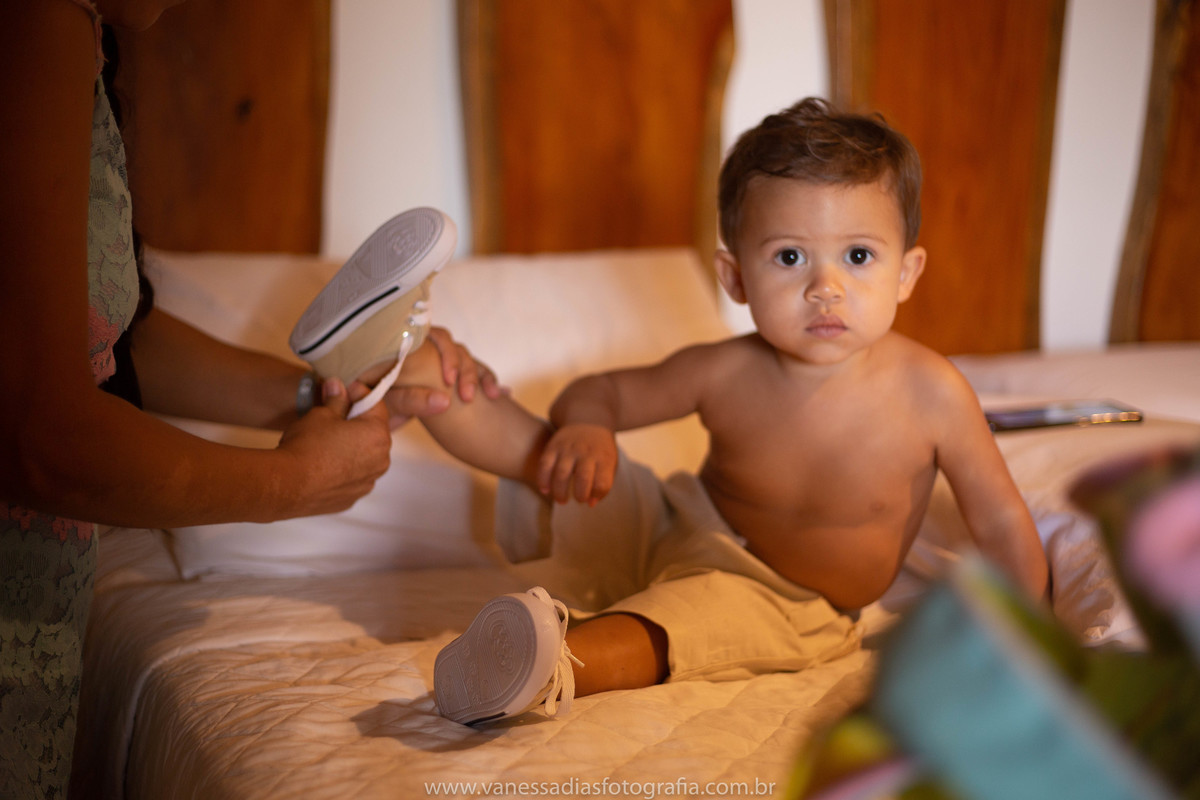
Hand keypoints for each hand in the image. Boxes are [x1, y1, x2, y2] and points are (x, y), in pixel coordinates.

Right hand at [274, 378, 391, 516]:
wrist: (287, 485)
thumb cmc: (307, 445)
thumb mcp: (321, 414)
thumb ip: (336, 400)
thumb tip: (338, 385)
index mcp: (378, 434)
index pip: (376, 404)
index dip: (359, 393)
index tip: (344, 389)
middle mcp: (381, 460)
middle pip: (373, 432)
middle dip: (358, 421)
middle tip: (335, 414)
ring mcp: (368, 481)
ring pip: (365, 456)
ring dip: (352, 446)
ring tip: (328, 442)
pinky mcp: (353, 497)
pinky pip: (353, 476)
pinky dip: (344, 468)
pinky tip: (324, 464)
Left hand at [378, 327, 507, 428]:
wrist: (374, 425)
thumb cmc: (375, 409)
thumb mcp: (388, 405)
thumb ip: (411, 400)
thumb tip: (444, 401)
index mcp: (406, 349)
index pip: (433, 336)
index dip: (446, 353)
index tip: (450, 380)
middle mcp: (425, 352)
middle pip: (453, 346)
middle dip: (465, 369)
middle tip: (466, 396)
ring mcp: (439, 365)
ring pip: (467, 359)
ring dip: (480, 377)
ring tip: (491, 396)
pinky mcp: (451, 380)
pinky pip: (476, 375)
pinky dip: (489, 383)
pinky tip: (503, 395)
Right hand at [537, 423, 617, 504]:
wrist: (588, 418)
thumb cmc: (600, 449)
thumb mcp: (610, 462)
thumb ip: (603, 483)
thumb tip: (590, 504)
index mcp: (604, 458)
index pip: (603, 482)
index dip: (597, 495)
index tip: (591, 500)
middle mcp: (586, 452)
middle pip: (583, 478)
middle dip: (580, 495)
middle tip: (578, 500)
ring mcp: (569, 448)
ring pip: (561, 473)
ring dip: (560, 491)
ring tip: (561, 500)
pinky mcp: (554, 446)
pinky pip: (545, 465)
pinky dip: (543, 480)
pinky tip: (545, 489)